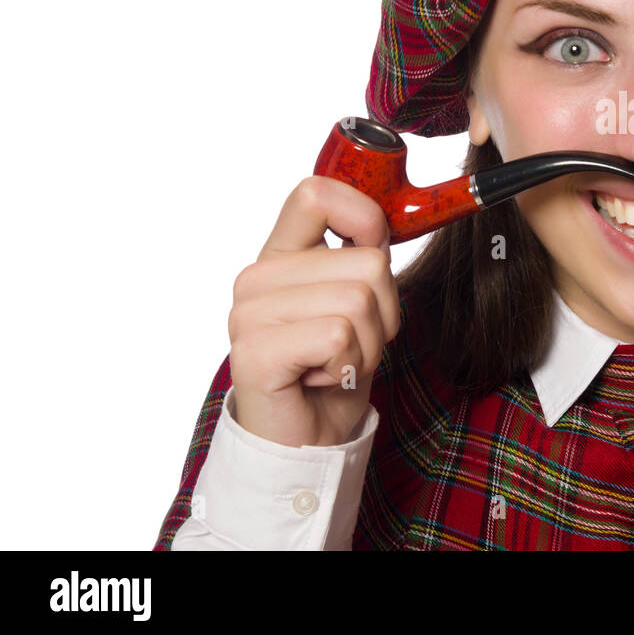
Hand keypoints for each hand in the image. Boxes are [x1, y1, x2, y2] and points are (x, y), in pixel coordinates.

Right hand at [227, 176, 399, 447]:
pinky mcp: (254, 351)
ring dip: (369, 344)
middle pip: (367, 261)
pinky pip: (338, 336)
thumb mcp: (357, 302)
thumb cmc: (333, 369)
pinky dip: (349, 364)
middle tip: (352, 344)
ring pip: (359, 300)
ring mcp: (249, 313)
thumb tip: (382, 223)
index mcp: (281, 256)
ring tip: (337, 362)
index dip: (364, 216)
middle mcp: (257, 278)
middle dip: (384, 312)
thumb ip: (360, 257)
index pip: (315, 193)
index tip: (375, 252)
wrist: (305, 441)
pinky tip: (320, 377)